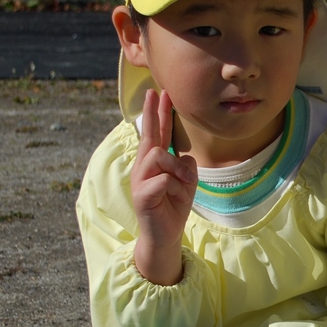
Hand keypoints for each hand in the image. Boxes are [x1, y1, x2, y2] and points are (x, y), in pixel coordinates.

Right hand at [131, 89, 197, 284]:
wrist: (165, 234)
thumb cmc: (174, 206)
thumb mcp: (186, 183)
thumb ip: (186, 166)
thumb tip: (185, 155)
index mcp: (154, 163)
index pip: (157, 134)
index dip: (158, 113)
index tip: (159, 93)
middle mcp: (143, 167)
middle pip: (149, 135)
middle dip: (154, 112)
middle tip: (156, 91)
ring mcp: (140, 180)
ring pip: (160, 156)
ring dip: (177, 170)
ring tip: (182, 185)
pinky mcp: (141, 194)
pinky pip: (164, 179)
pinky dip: (175, 188)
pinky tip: (173, 198)